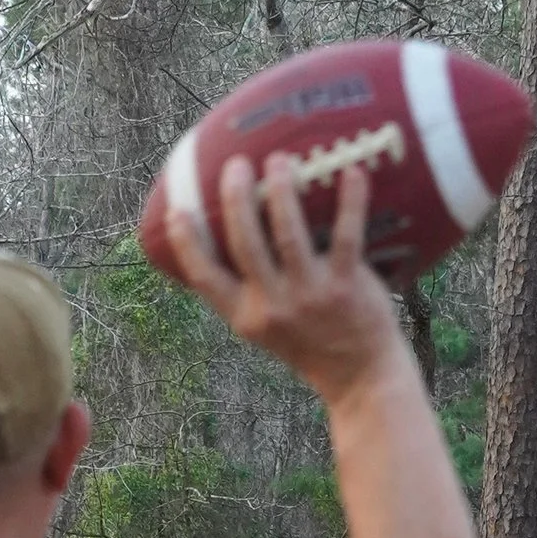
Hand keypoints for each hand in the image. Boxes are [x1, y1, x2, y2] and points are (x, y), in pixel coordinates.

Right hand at [167, 156, 408, 409]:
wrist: (359, 377)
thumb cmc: (310, 343)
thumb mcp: (265, 328)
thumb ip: (247, 290)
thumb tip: (231, 236)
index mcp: (244, 316)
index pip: (204, 277)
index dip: (187, 242)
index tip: (177, 208)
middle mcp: (271, 306)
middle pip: (244, 244)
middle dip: (237, 199)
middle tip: (237, 164)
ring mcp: (309, 295)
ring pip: (288, 235)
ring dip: (281, 192)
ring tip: (279, 160)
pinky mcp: (346, 286)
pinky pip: (346, 236)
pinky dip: (350, 201)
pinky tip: (351, 172)